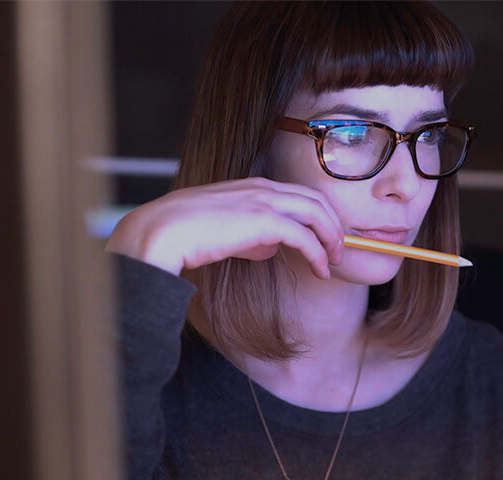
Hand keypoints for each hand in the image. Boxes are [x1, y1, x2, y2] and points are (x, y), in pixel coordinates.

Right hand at [104, 176, 343, 278]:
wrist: (164, 231)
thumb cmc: (187, 233)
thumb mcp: (225, 230)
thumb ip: (251, 235)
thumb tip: (270, 248)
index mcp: (253, 185)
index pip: (300, 194)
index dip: (319, 215)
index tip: (326, 238)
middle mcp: (263, 188)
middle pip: (316, 200)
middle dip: (334, 225)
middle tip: (339, 250)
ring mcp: (265, 201)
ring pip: (317, 213)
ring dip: (332, 238)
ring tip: (334, 261)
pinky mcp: (264, 221)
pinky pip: (305, 236)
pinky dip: (318, 253)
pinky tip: (321, 270)